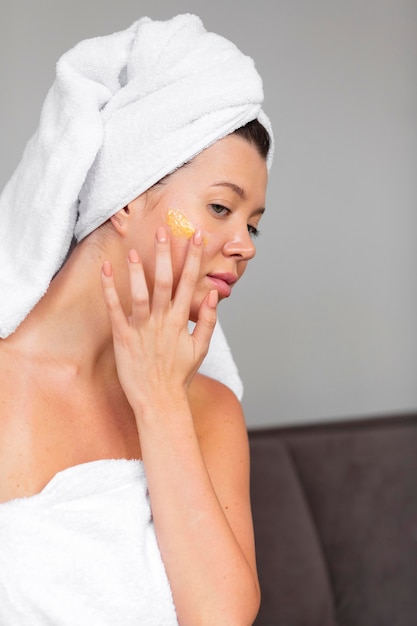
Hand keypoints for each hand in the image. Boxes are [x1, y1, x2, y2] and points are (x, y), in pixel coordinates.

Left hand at [100, 226, 217, 412]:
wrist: (160, 401)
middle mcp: (163, 321)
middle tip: (164, 230)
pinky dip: (110, 289)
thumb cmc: (179, 376)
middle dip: (167, 254)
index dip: (194, 258)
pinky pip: (115, 309)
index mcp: (182, 321)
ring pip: (141, 293)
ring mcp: (142, 329)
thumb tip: (214, 296)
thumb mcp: (200, 349)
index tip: (197, 237)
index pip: (191, 282)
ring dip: (139, 270)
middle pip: (166, 281)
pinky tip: (106, 271)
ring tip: (136, 249)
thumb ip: (208, 321)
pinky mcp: (123, 337)